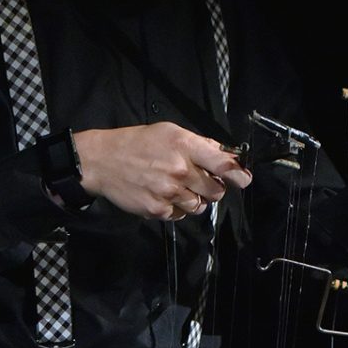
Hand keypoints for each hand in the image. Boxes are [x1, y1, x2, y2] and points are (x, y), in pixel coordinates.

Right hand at [73, 122, 252, 220]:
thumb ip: (198, 144)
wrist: (103, 161)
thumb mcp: (169, 132)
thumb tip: (225, 154)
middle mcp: (179, 170)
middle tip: (199, 180)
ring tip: (178, 188)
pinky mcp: (158, 209)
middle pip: (216, 190)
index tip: (244, 180)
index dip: (238, 174)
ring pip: (200, 206)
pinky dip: (177, 208)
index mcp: (184, 146)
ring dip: (195, 199)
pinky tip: (163, 195)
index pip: (223, 164)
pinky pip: (181, 215)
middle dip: (213, 187)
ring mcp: (169, 192)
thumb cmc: (137, 143)